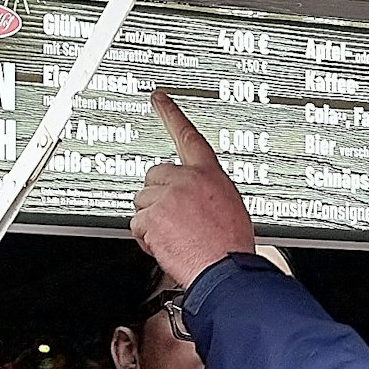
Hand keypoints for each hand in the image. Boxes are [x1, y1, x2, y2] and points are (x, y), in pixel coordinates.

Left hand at [131, 91, 255, 285]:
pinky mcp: (152, 216)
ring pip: (142, 202)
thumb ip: (206, 192)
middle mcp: (186, 179)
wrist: (225, 269)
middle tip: (175, 219)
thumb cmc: (231, 245)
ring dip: (153, 221)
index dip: (171, 114)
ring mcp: (167, 197)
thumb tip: (192, 196)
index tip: (159, 99)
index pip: (188, 136)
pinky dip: (147, 239)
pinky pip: (137, 225)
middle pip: (154, 176)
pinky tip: (168, 246)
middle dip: (158, 197)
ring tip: (177, 237)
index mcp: (209, 174)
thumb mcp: (229, 207)